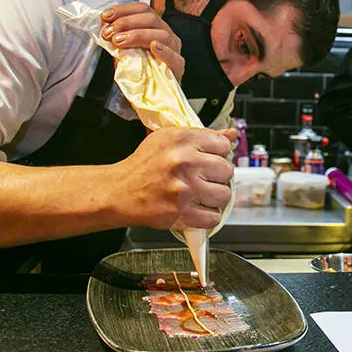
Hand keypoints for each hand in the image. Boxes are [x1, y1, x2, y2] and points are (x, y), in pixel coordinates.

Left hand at [100, 3, 183, 81]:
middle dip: (127, 22)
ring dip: (138, 35)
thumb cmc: (139, 74)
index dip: (124, 10)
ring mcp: (174, 50)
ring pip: (162, 35)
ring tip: (121, 41)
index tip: (106, 16)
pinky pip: (175, 58)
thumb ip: (118, 41)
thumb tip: (105, 29)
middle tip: (110, 32)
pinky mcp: (178, 68)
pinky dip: (164, 51)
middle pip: (152, 19)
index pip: (143, 10)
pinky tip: (154, 47)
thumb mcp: (124, 53)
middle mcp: (166, 35)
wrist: (150, 97)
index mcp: (155, 28)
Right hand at [110, 127, 234, 229]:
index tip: (210, 159)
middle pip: (227, 170)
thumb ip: (203, 135)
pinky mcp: (181, 212)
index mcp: (182, 140)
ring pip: (224, 194)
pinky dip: (208, 216)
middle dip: (218, 176)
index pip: (223, 144)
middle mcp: (184, 162)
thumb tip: (232, 134)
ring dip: (215, 197)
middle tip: (204, 178)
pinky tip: (198, 208)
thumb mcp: (169, 139)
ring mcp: (184, 188)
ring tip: (202, 194)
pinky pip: (213, 217)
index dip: (219, 153)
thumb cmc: (143, 165)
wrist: (120, 191)